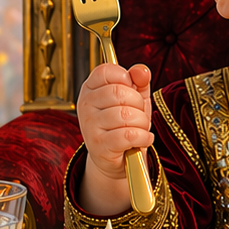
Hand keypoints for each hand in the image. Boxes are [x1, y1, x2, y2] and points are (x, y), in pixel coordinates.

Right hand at [76, 62, 152, 214]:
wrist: (116, 158)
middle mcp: (85, 104)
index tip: (131, 89)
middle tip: (139, 113)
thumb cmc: (125, 123)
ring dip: (142, 123)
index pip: (106, 71)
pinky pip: (128, 135)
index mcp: (90, 88)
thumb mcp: (134, 97)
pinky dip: (142, 137)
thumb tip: (141, 71)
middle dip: (138, 104)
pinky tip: (143, 139)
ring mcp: (89, 126)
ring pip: (125, 115)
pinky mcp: (98, 146)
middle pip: (119, 93)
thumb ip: (138, 80)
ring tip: (140, 128)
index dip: (125, 77)